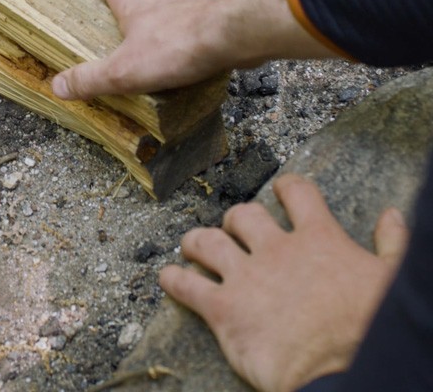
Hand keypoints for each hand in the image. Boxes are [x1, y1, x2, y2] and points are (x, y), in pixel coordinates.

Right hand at [52, 0, 223, 98]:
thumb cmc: (172, 51)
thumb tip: (56, 85)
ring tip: (176, 5)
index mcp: (138, 13)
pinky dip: (207, 16)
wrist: (228, 39)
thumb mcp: (123, 71)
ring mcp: (196, 10)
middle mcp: (166, 5)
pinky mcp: (221, 21)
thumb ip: (91, 78)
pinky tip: (208, 29)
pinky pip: (212, 13)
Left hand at [159, 175, 408, 391]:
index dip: (287, 188)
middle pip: (242, 215)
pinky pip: (188, 286)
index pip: (297, 194)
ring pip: (207, 242)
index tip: (282, 190)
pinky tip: (168, 277)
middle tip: (233, 231)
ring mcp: (246, 277)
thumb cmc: (373, 327)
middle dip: (235, 220)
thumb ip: (392, 244)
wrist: (348, 375)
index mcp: (317, 238)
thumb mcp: (392, 279)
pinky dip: (174, 279)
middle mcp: (275, 249)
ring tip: (192, 245)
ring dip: (196, 241)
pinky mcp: (224, 309)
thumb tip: (394, 217)